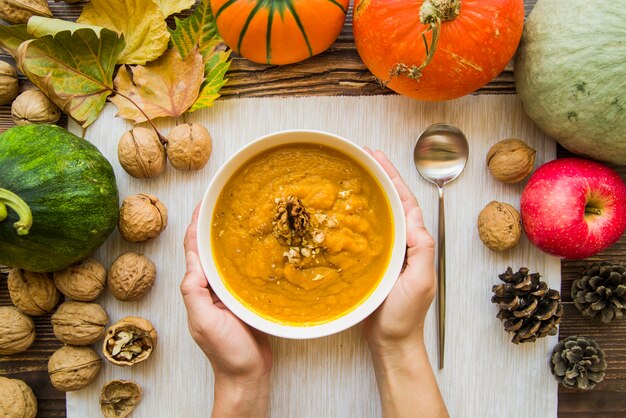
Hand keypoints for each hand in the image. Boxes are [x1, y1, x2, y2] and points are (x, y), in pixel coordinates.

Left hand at [181, 205, 271, 417]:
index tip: (205, 203)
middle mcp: (211, 288)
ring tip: (243, 217)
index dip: (196, 225)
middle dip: (214, 226)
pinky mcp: (246, 298)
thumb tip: (193, 265)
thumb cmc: (226, 352)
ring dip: (231, 238)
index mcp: (198, 289)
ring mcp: (229, 293)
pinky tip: (261, 246)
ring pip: (227, 258)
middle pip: (210, 249)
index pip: (193, 250)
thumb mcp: (204, 323)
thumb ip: (194, 294)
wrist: (248, 375)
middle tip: (227, 202)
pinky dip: (249, 255)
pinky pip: (245, 271)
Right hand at [362, 150, 446, 417]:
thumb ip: (422, 249)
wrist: (391, 342)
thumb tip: (414, 218)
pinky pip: (361, 234)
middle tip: (360, 156)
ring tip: (349, 175)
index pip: (404, 201)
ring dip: (365, 193)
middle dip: (378, 177)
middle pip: (390, 202)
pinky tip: (338, 211)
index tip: (376, 157)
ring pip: (376, 215)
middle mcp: (401, 242)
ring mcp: (385, 252)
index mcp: (415, 242)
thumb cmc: (405, 315)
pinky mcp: (369, 263)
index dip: (392, 177)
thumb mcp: (421, 280)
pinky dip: (352, 218)